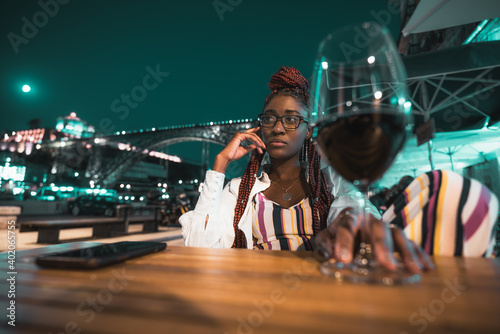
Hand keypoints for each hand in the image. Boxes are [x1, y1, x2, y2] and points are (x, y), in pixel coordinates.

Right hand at [212, 127, 265, 172]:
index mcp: (239, 137)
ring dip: (259, 142)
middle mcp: (239, 134)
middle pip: (252, 134)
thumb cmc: (233, 155)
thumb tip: (256, 145)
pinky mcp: (239, 135)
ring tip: (262, 147)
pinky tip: (259, 145)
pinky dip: (256, 141)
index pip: (249, 133)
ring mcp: (239, 134)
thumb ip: (250, 147)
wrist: (227, 157)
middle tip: (264, 146)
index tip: (261, 130)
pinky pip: (251, 137)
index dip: (255, 130)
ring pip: (253, 135)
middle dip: (259, 139)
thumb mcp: (244, 150)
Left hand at [314, 207, 433, 273]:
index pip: (347, 227)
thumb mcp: (325, 237)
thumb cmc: (337, 232)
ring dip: (406, 252)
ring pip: (398, 234)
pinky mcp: (397, 236)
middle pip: (379, 229)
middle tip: (387, 264)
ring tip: (413, 269)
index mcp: (350, 216)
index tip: (343, 259)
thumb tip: (329, 257)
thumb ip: (324, 245)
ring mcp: (386, 226)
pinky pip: (410, 243)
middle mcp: (371, 219)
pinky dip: (419, 254)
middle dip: (383, 246)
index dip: (344, 242)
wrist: (352, 221)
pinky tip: (427, 267)